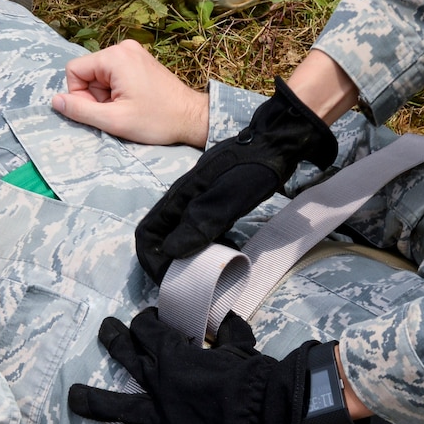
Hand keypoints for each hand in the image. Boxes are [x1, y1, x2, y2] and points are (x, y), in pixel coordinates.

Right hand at [51, 40, 208, 146]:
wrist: (192, 118)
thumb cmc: (157, 120)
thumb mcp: (114, 120)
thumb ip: (80, 110)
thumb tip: (55, 101)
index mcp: (115, 56)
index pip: (74, 70)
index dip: (79, 94)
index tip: (100, 110)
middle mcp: (124, 47)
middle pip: (88, 72)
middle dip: (96, 95)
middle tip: (117, 111)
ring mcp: (134, 52)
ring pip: (100, 75)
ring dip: (107, 95)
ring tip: (128, 107)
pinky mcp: (140, 60)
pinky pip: (114, 74)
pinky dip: (118, 90)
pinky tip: (134, 102)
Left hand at [68, 309, 344, 423]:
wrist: (263, 413)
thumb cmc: (253, 376)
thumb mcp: (240, 343)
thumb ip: (226, 330)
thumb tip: (224, 317)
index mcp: (173, 354)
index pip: (146, 328)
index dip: (145, 320)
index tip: (150, 319)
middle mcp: (157, 382)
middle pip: (124, 355)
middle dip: (113, 339)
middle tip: (107, 331)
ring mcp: (157, 416)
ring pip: (113, 406)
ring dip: (90, 401)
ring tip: (74, 398)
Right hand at [132, 80, 338, 282]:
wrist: (276, 142)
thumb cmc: (254, 169)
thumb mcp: (228, 198)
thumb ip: (200, 223)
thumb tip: (170, 251)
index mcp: (179, 197)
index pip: (147, 234)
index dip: (152, 260)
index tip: (169, 281)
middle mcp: (183, 198)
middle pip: (161, 236)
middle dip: (170, 263)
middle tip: (191, 280)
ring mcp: (198, 198)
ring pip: (181, 234)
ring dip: (189, 255)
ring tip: (209, 269)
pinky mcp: (214, 199)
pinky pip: (200, 228)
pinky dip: (207, 244)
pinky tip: (225, 248)